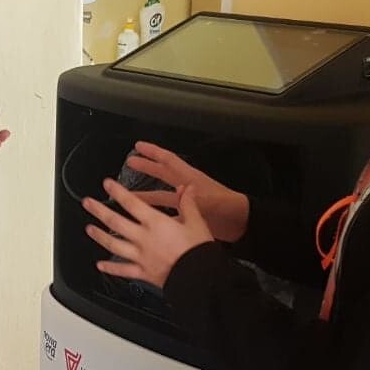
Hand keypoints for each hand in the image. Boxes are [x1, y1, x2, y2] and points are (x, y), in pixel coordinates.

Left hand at [82, 180, 213, 289]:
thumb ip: (188, 204)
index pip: (132, 203)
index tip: (107, 184)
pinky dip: (110, 268)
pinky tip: (101, 265)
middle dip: (99, 211)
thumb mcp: (196, 222)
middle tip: (88, 203)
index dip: (117, 192)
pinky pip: (123, 270)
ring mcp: (141, 257)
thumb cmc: (198, 251)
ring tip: (89, 230)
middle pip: (116, 222)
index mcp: (156, 224)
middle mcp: (144, 239)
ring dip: (99, 237)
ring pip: (114, 245)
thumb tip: (186, 188)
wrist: (200, 277)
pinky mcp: (143, 273)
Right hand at [123, 142, 249, 242]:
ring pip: (162, 195)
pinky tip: (146, 219)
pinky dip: (158, 215)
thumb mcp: (209, 200)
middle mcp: (185, 188)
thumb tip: (179, 190)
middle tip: (129, 162)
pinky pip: (169, 213)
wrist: (240, 223)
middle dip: (146, 167)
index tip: (138, 146)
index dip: (153, 152)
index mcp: (190, 179)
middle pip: (162, 174)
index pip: (168, 161)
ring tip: (129, 194)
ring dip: (147, 194)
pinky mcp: (189, 216)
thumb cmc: (225, 208)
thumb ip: (193, 196)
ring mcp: (187, 202)